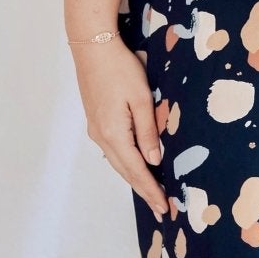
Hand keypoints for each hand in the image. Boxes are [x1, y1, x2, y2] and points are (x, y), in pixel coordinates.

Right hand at [69, 36, 169, 220]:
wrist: (93, 48)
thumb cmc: (120, 68)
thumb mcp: (141, 99)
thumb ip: (147, 131)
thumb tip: (154, 160)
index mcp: (114, 134)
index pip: (138, 170)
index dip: (152, 190)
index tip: (165, 207)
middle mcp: (102, 137)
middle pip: (126, 172)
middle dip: (144, 191)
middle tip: (161, 209)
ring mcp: (96, 130)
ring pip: (119, 163)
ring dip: (135, 179)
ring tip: (151, 193)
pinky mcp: (96, 122)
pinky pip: (114, 151)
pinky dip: (127, 164)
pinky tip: (136, 167)